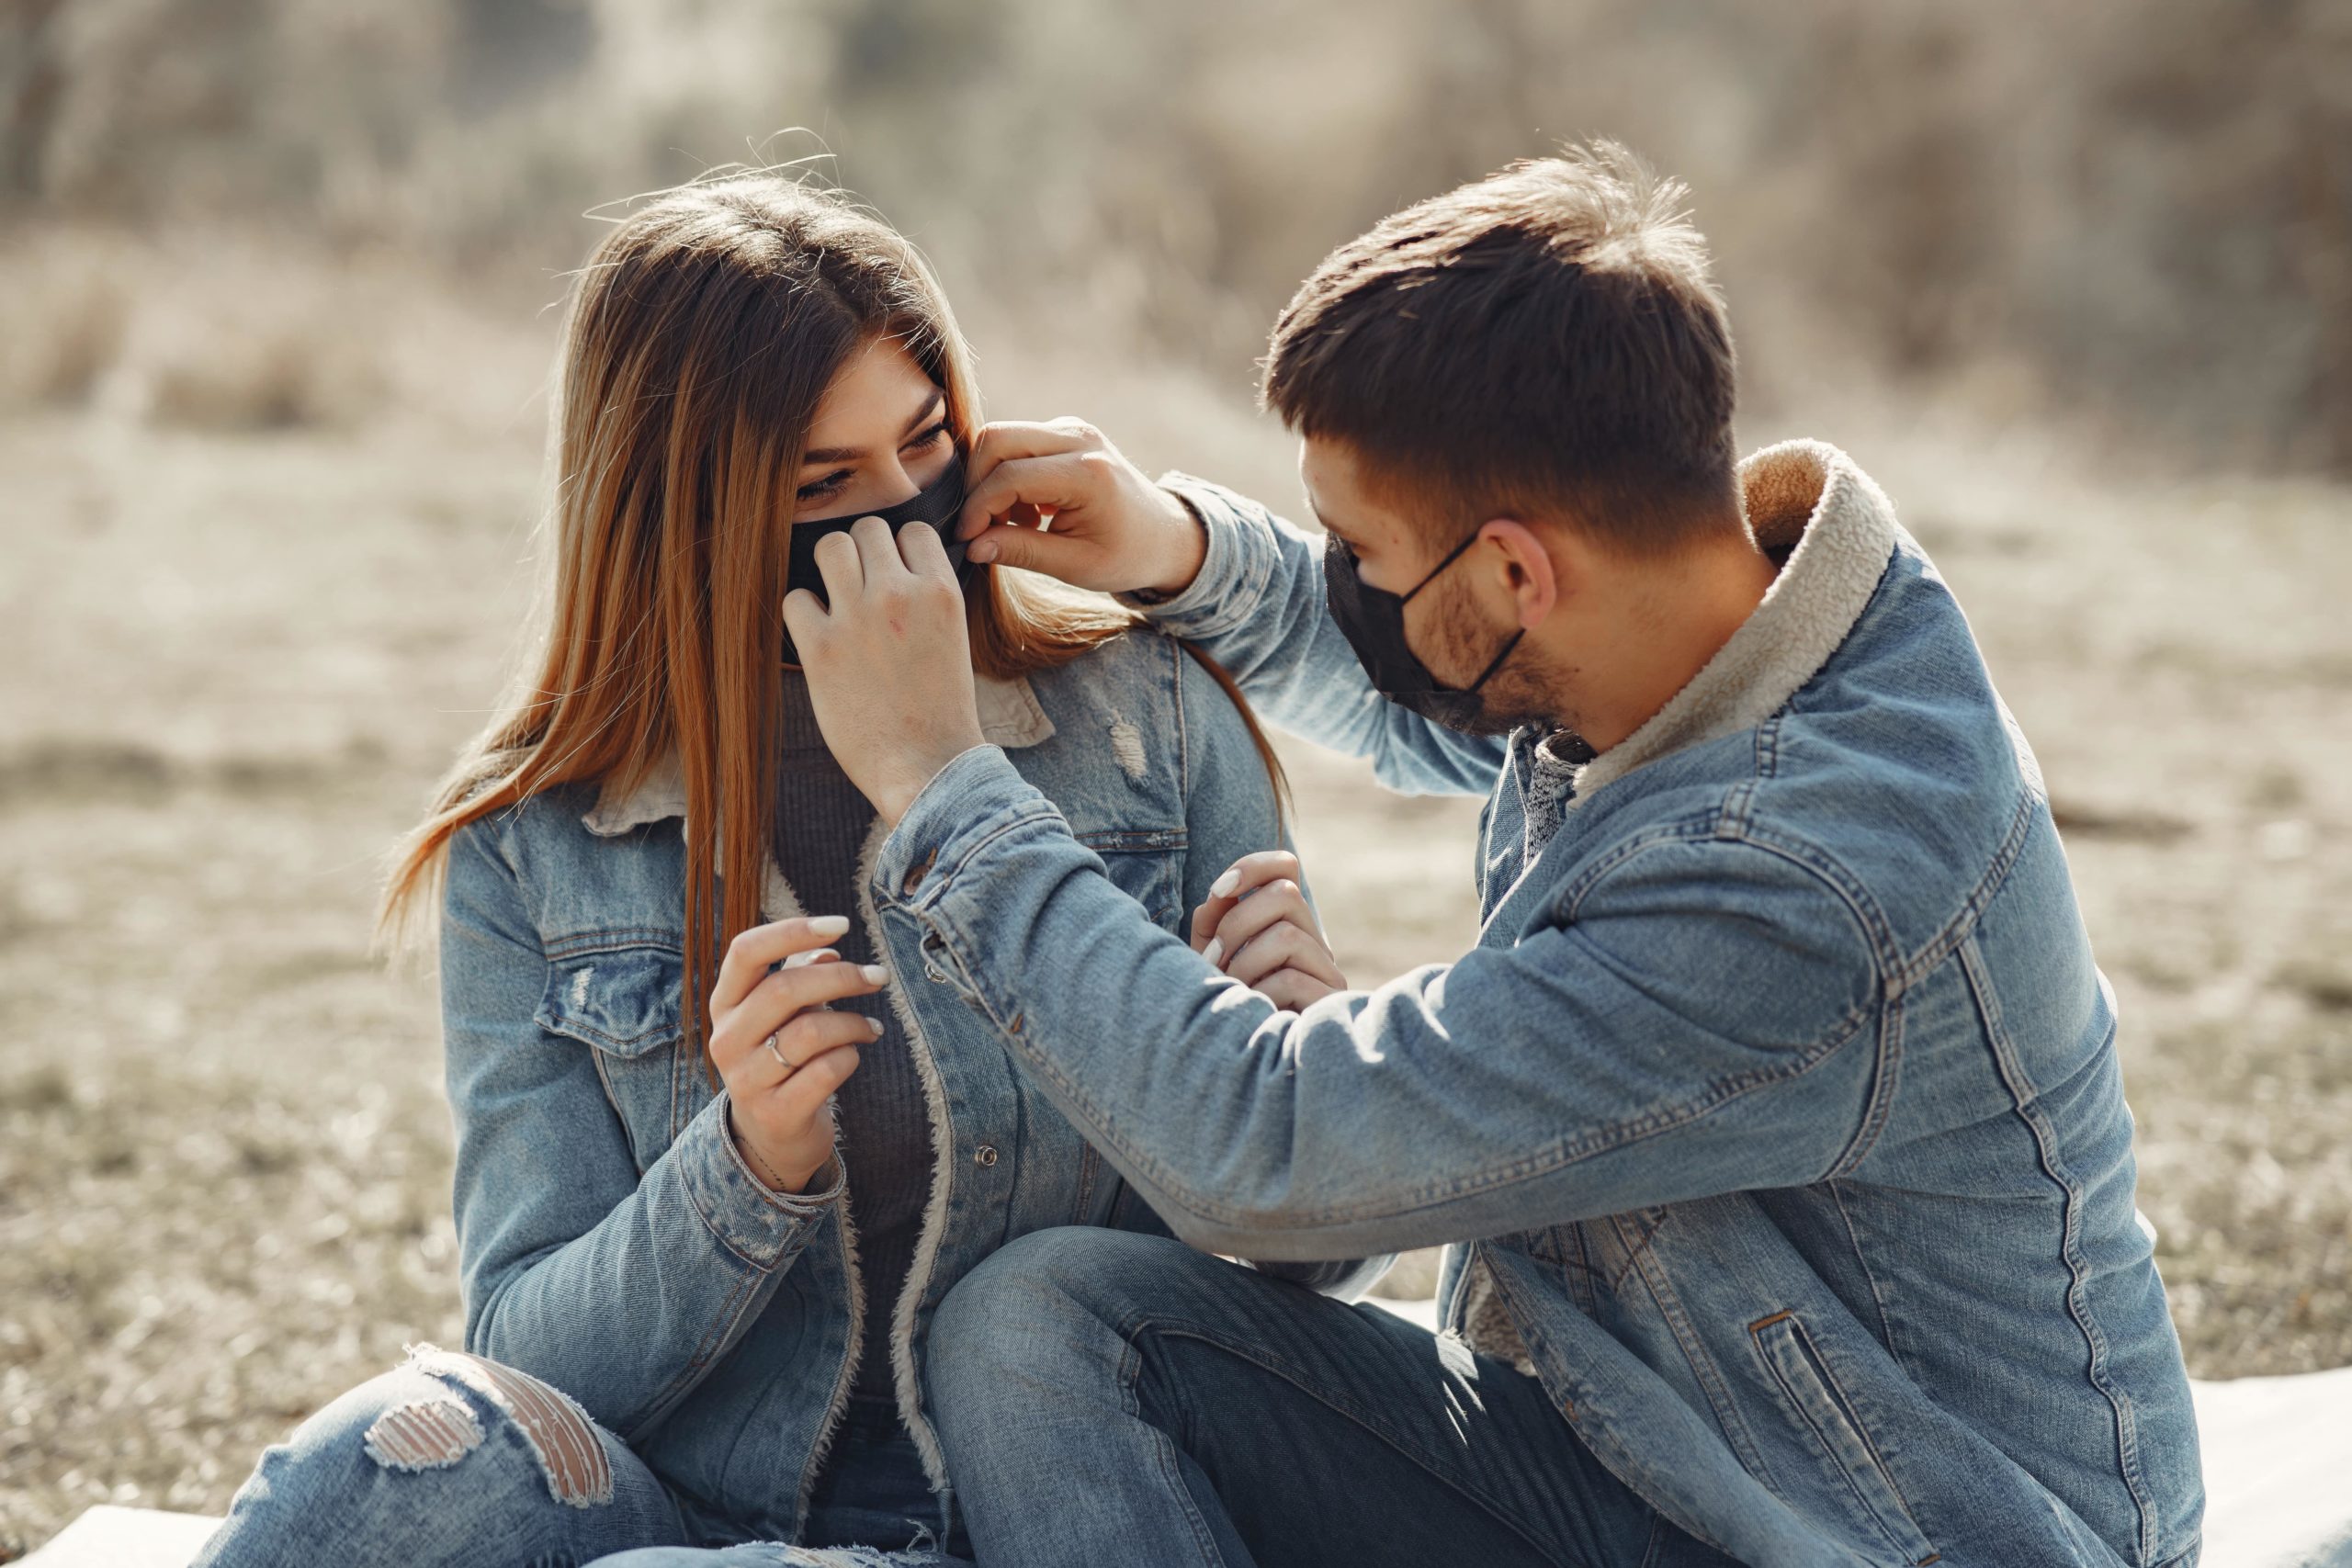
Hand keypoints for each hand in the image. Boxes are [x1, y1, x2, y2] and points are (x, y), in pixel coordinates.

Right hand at [709, 915, 888, 1192]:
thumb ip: (800, 975)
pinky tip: (855, 1054)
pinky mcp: (776, 1113)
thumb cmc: (782, 1057)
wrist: (772, 1136)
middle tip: (878, 977)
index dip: (793, 931)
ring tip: (871, 1026)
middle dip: (842, 978)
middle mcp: (727, 1039)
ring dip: (853, 1022)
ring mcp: (746, 1080)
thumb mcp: (784, 1013)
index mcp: (725, 1004)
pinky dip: (850, 1056)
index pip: (745, 951)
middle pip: (784, 989)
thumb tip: (828, 949)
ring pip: (810, 1031)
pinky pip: (826, 1071)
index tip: (842, 925)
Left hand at [784, 515, 989, 824]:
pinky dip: (803, 614)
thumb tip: (900, 567)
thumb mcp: (955, 638)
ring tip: (837, 601)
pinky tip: (818, 638)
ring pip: (830, 546)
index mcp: (941, 591)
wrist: (927, 766)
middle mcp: (899, 594)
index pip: (912, 530)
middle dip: (863, 554)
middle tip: (861, 587)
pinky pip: (795, 598)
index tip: (895, 575)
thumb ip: (930, 598)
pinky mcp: (821, 648)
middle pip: (867, 530)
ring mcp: (857, 617)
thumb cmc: (941, 710)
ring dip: (830, 569)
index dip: (900, 550)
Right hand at [952, 418, 1206, 597]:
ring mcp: (1074, 429)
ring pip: (1003, 436)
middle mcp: (1080, 438)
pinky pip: (1019, 441)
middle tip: (982, 527)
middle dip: (976, 484)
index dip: (978, 509)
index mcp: (1088, 474)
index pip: (1010, 477)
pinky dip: (1010, 474)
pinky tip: (1029, 511)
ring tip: (1015, 523)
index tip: (967, 539)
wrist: (1166, 536)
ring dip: (993, 479)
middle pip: (997, 439)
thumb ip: (1022, 552)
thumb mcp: (1076, 566)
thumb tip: (971, 546)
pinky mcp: (1067, 430)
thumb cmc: (1127, 556)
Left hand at [1189, 850, 1346, 1010]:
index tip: (1219, 890)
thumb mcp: (1212, 962)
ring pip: (1287, 935)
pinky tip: (1252, 1012)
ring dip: (1245, 962)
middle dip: (1237, 923)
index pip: (1286, 867)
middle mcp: (1313, 942)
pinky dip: (1259, 992)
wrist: (1251, 1071)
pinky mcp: (1330, 1003)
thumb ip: (1212, 926)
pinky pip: (1291, 978)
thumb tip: (1218, 898)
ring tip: (1232, 990)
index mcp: (1285, 924)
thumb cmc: (1228, 1010)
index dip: (1253, 865)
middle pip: (1285, 894)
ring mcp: (1327, 972)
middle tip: (1212, 960)